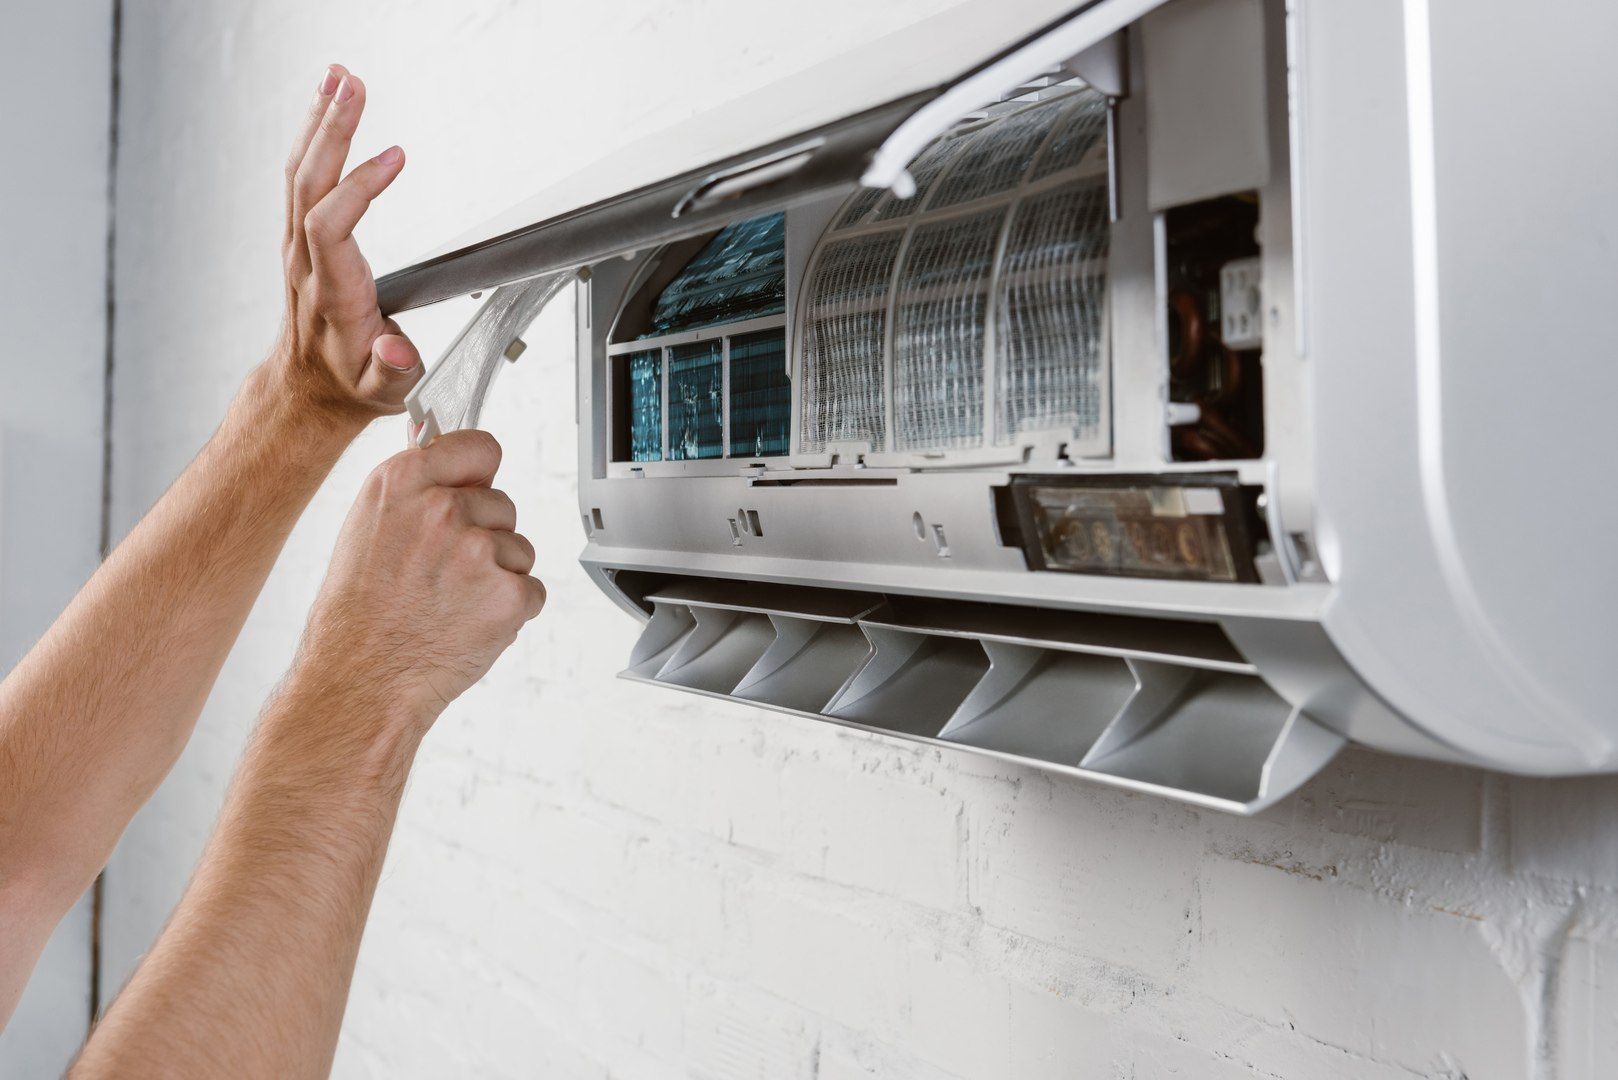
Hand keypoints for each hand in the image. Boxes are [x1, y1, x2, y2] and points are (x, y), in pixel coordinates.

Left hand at [274, 64, 421, 427]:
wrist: (311, 389)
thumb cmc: (354, 385)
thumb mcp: (386, 392)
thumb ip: (395, 370)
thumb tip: (396, 348)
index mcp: (333, 294)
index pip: (332, 226)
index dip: (360, 187)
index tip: (396, 155)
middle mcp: (307, 264)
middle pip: (308, 184)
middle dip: (331, 131)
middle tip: (353, 85)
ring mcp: (298, 247)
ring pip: (300, 174)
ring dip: (320, 123)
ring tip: (340, 78)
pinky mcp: (301, 237)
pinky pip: (301, 178)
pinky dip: (315, 138)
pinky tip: (329, 107)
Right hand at [293, 431, 545, 733]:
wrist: (360, 680)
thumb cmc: (359, 612)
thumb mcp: (367, 525)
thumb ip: (413, 482)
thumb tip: (432, 436)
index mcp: (402, 481)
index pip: (481, 447)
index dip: (477, 475)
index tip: (469, 491)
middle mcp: (442, 509)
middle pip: (502, 504)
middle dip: (483, 536)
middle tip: (439, 574)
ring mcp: (479, 551)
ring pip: (518, 549)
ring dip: (496, 576)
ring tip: (448, 603)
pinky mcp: (509, 594)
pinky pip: (531, 591)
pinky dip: (508, 612)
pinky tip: (466, 625)